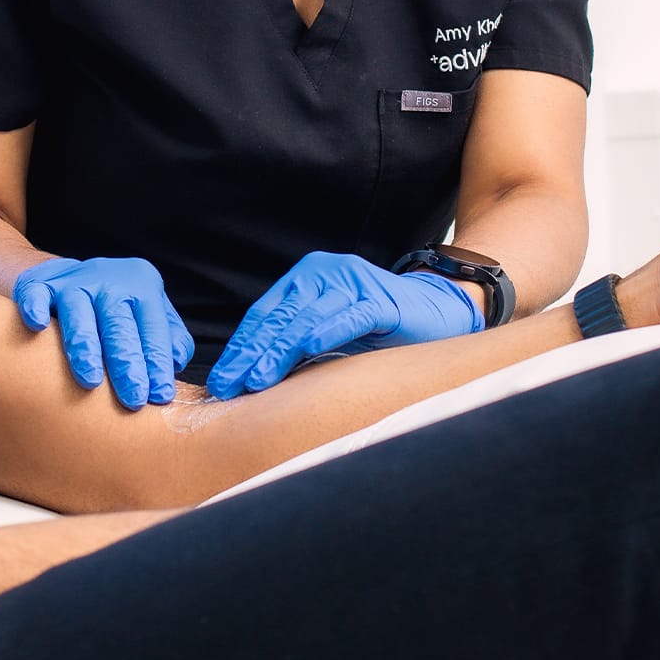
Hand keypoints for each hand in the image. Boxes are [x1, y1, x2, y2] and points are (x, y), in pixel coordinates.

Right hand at [12, 256, 193, 408]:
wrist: (71, 277)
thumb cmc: (118, 308)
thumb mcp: (150, 314)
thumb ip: (170, 338)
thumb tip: (176, 362)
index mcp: (142, 284)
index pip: (153, 328)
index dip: (157, 363)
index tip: (160, 396)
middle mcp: (108, 279)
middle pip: (118, 323)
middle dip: (126, 363)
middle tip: (133, 399)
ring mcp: (72, 281)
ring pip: (78, 313)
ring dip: (85, 347)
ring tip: (90, 381)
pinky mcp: (39, 283)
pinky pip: (35, 294)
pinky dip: (35, 307)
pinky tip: (38, 326)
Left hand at [207, 252, 483, 399]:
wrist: (438, 310)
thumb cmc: (377, 326)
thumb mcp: (328, 332)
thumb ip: (295, 344)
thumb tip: (251, 378)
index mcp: (305, 278)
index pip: (264, 316)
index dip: (240, 348)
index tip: (220, 381)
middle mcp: (324, 274)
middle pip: (278, 318)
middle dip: (249, 354)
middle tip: (227, 386)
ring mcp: (353, 284)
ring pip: (306, 319)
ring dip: (277, 351)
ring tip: (255, 379)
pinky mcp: (381, 300)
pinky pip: (349, 316)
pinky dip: (327, 331)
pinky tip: (307, 348)